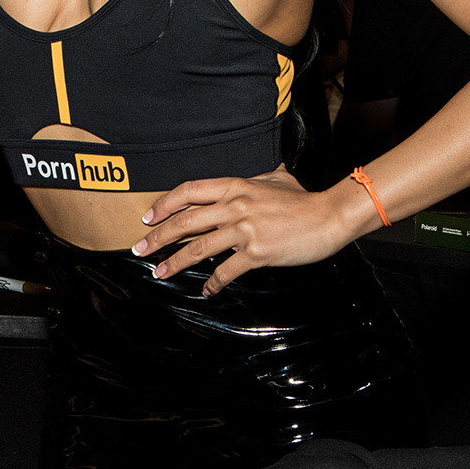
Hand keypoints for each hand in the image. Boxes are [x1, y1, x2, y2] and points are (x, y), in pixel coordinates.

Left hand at [132, 166, 355, 294]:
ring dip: (175, 262)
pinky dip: (214, 283)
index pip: (189, 191)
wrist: (330, 216)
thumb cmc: (304, 201)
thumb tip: (252, 176)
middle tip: (139, 249)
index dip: (164, 204)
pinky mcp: (257, 252)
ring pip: (199, 247)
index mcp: (236, 186)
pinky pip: (226, 271)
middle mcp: (236, 206)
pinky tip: (207, 291)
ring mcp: (245, 229)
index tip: (148, 217)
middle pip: (186, 221)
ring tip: (159, 273)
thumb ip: (256, 179)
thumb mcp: (276, 180)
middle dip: (157, 237)